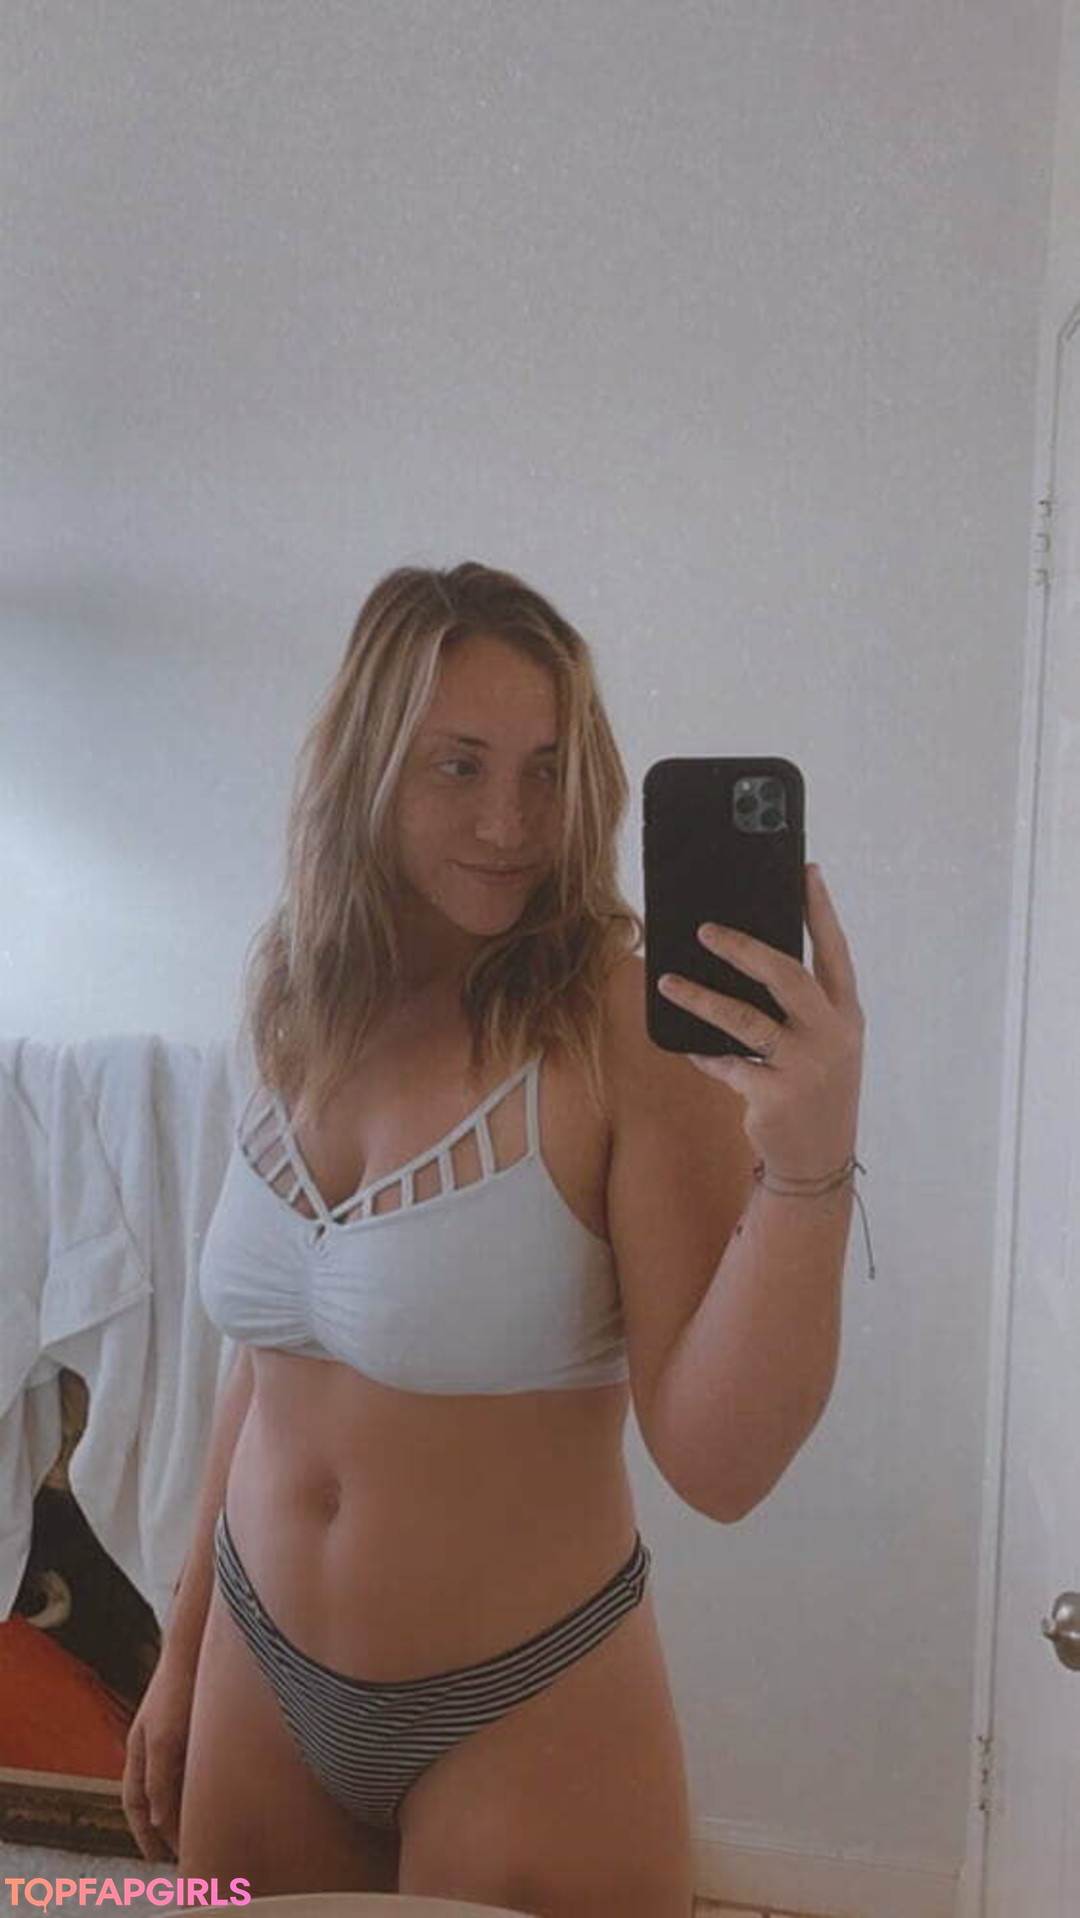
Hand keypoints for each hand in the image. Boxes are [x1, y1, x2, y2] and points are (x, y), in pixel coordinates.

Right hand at [121, 1646, 196, 1861]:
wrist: (196, 1647)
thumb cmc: (177, 1690)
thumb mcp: (164, 1740)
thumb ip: (159, 1781)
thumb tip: (159, 1821)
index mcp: (139, 1750)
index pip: (134, 1803)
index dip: (142, 1832)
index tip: (155, 1858)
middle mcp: (154, 1744)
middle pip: (155, 1796)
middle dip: (165, 1825)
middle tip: (183, 1851)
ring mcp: (174, 1733)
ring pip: (175, 1782)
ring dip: (184, 1806)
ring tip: (203, 1829)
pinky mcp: (195, 1723)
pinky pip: (193, 1764)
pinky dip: (199, 1785)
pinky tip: (216, 1791)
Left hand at [657, 863, 864, 1181]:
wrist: (818, 1161)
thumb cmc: (814, 1088)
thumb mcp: (823, 1044)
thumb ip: (800, 1007)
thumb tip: (744, 957)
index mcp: (847, 1016)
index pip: (835, 952)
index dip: (821, 911)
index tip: (806, 870)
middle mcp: (832, 1037)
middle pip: (788, 977)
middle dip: (745, 948)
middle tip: (705, 929)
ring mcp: (806, 1068)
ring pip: (745, 1021)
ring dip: (701, 998)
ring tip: (667, 982)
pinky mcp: (776, 1097)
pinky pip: (727, 1064)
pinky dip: (705, 1053)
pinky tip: (688, 1044)